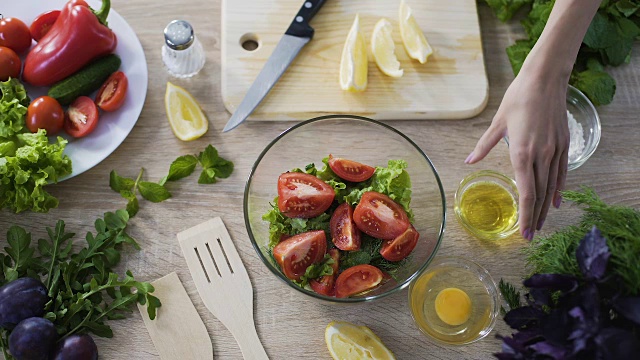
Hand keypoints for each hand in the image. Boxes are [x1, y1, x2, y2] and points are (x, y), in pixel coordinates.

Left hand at [465, 70, 568, 240]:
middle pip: (539, 194)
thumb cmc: (518, 98)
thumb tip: (468, 161)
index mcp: (521, 152)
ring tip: (540, 223)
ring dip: (545, 207)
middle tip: (530, 236)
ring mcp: (555, 150)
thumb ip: (484, 145)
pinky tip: (556, 200)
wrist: (545, 79)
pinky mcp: (563, 143)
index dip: (525, 214)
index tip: (523, 232)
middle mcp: (540, 155)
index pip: (526, 192)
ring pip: (551, 186)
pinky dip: (558, 188)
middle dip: (534, 217)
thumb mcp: (497, 122)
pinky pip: (561, 172)